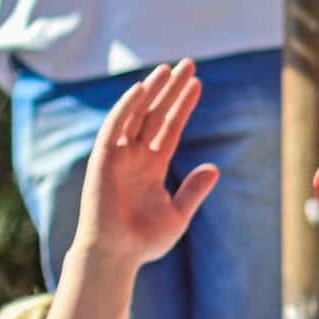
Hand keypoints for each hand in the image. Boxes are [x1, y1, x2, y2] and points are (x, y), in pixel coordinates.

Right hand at [71, 59, 220, 267]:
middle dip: (172, 89)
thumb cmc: (144, 240)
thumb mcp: (178, 213)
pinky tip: (143, 89)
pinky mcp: (103, 158)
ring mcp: (118, 155)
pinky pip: (115, 126)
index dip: (183, 105)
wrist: (117, 254)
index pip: (170, 127)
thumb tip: (215, 168)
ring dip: (152, 90)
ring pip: (137, 113)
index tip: (197, 84)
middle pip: (156, 113)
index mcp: (153, 166)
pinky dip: (128, 107)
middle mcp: (135, 155)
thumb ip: (194, 190)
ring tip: (169, 68)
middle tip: (188, 64)